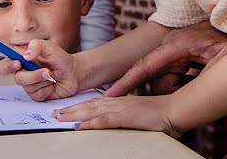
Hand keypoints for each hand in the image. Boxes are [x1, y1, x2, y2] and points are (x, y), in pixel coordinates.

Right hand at [10, 39, 78, 100]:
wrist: (73, 73)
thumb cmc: (60, 58)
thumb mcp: (50, 47)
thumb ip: (37, 45)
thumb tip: (26, 55)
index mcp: (23, 61)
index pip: (5, 65)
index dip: (7, 66)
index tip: (18, 64)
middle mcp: (24, 73)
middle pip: (19, 79)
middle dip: (34, 76)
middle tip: (47, 71)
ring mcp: (30, 86)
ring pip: (29, 87)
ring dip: (45, 80)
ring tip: (55, 74)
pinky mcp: (37, 95)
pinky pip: (38, 95)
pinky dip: (48, 89)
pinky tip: (54, 84)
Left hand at [54, 95, 181, 137]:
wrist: (172, 111)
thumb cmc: (158, 114)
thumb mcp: (137, 114)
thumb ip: (123, 116)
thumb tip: (115, 121)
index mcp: (119, 102)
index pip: (94, 103)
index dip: (78, 106)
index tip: (65, 110)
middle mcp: (116, 102)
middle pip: (88, 106)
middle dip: (70, 110)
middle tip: (54, 114)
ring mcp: (120, 109)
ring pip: (92, 111)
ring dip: (74, 114)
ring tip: (60, 119)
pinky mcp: (125, 117)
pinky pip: (104, 121)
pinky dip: (90, 123)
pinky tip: (80, 126)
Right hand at [106, 21, 226, 96]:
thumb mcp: (223, 58)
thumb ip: (199, 75)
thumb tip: (175, 92)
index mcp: (179, 43)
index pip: (146, 65)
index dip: (128, 82)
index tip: (111, 95)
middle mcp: (172, 44)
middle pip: (159, 78)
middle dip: (175, 88)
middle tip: (201, 78)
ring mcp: (176, 48)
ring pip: (167, 80)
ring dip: (183, 85)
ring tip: (208, 73)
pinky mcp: (181, 53)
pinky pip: (175, 75)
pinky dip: (186, 81)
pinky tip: (204, 72)